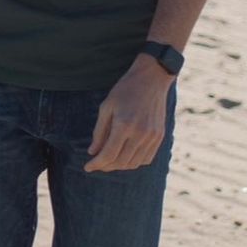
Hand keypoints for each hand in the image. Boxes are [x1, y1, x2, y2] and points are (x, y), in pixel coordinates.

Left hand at [85, 58, 171, 172]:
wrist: (152, 79)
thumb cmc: (125, 90)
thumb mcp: (106, 107)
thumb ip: (99, 132)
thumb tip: (92, 152)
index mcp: (124, 125)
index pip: (108, 154)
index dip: (96, 164)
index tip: (87, 167)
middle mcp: (140, 133)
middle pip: (120, 162)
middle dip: (106, 166)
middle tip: (96, 164)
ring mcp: (152, 136)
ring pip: (134, 163)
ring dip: (119, 166)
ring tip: (108, 161)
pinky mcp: (159, 136)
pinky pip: (146, 159)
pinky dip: (134, 162)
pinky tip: (124, 156)